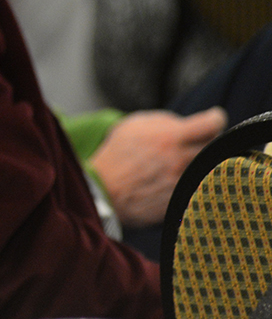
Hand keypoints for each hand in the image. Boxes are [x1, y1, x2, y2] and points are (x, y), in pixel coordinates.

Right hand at [87, 107, 226, 226]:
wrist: (103, 189)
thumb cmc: (117, 154)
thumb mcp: (135, 125)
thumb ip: (165, 121)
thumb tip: (186, 124)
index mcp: (172, 138)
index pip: (213, 123)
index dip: (215, 118)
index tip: (212, 119)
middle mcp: (182, 160)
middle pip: (216, 146)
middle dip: (208, 140)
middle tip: (196, 140)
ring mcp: (184, 182)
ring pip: (209, 167)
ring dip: (199, 161)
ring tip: (180, 161)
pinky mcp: (182, 199)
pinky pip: (197, 185)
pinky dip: (190, 180)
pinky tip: (172, 179)